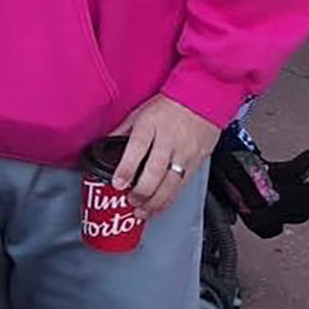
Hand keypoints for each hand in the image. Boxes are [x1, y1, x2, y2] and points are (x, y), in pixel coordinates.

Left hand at [110, 93, 219, 216]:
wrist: (203, 97)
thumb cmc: (169, 105)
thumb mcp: (140, 112)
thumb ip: (122, 131)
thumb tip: (104, 146)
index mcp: (151, 125)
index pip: (137, 148)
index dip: (126, 168)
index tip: (118, 183)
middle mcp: (169, 139)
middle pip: (155, 171)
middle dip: (142, 191)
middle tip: (131, 201)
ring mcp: (185, 152)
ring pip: (171, 183)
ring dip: (156, 201)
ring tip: (143, 211)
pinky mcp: (197, 161)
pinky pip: (183, 185)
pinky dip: (170, 199)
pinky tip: (160, 206)